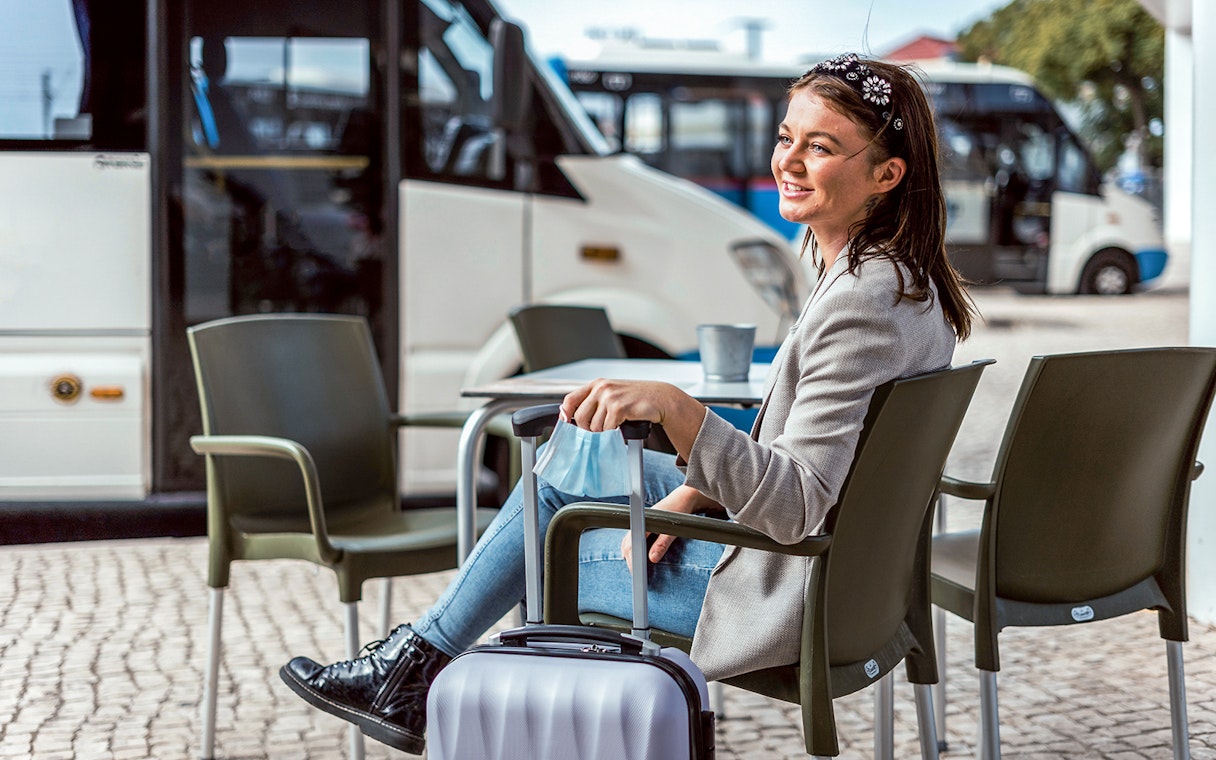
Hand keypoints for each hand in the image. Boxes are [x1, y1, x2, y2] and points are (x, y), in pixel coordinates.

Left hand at [561, 379, 706, 458]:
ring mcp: (610, 397)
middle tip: (599, 431)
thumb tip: (574, 418)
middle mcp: (601, 388)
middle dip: (588, 430)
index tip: (566, 423)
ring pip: (594, 427)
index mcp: (597, 384)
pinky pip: (608, 429)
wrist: (661, 398)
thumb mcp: (613, 394)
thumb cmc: (637, 398)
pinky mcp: (620, 407)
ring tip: (615, 426)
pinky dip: (613, 433)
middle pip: (580, 417)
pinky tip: (621, 427)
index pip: (570, 399)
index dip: (565, 414)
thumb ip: (595, 402)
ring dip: (604, 432)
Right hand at [621, 485, 721, 571]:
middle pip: (627, 544)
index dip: (632, 559)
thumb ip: (662, 544)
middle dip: (630, 560)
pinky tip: (639, 557)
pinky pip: (632, 539)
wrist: (682, 499)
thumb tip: (652, 559)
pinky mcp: (641, 525)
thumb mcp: (672, 530)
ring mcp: (638, 524)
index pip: (631, 544)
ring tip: (637, 569)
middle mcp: (637, 523)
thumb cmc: (678, 512)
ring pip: (627, 542)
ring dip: (631, 555)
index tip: (636, 571)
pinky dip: (634, 549)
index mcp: (642, 522)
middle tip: (637, 574)